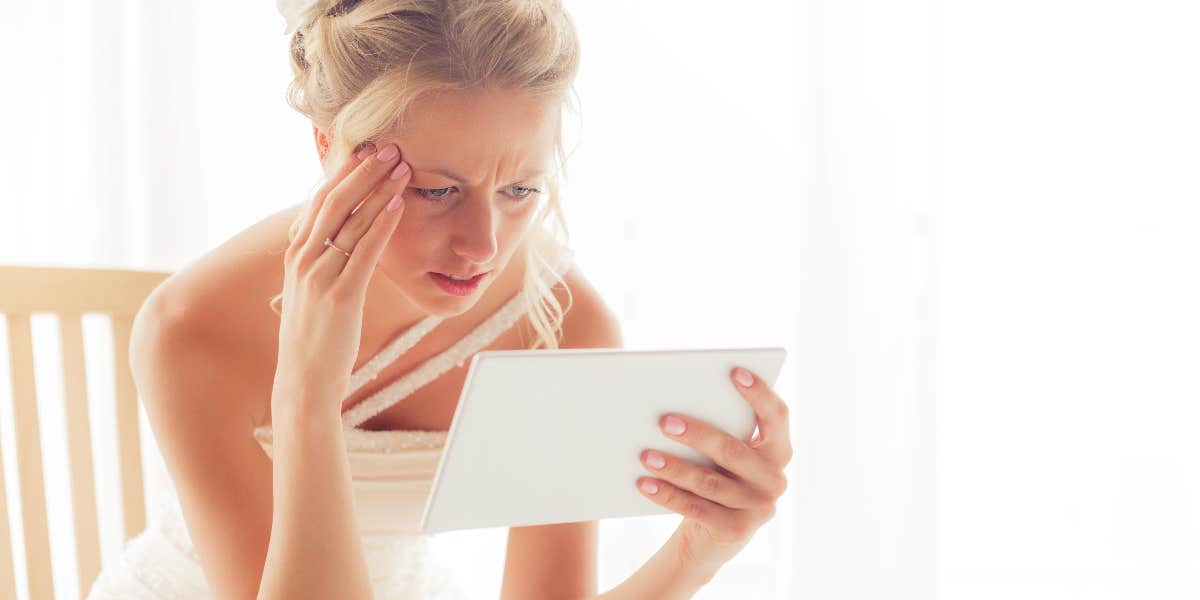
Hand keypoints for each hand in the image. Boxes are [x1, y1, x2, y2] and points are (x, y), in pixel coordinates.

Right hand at [273, 142, 412, 417]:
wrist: (304, 379)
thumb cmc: (316, 335)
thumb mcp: (314, 290)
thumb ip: (325, 260)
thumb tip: (345, 237)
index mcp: (297, 254)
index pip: (320, 200)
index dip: (344, 173)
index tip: (367, 149)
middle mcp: (303, 259)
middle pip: (334, 201)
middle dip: (363, 171)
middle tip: (390, 146)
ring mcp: (319, 276)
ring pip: (350, 221)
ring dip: (378, 190)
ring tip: (402, 167)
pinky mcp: (339, 296)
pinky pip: (362, 252)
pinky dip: (381, 226)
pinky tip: (397, 206)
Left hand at [636, 366, 792, 578]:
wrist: (713, 535)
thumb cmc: (716, 477)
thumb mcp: (724, 455)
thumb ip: (719, 429)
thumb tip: (676, 404)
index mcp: (778, 450)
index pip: (776, 416)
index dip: (759, 393)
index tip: (735, 372)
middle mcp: (775, 479)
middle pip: (733, 450)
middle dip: (697, 434)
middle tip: (664, 421)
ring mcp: (759, 508)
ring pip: (710, 482)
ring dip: (674, 467)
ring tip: (645, 454)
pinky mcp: (736, 530)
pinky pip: (696, 508)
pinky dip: (667, 494)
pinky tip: (645, 483)